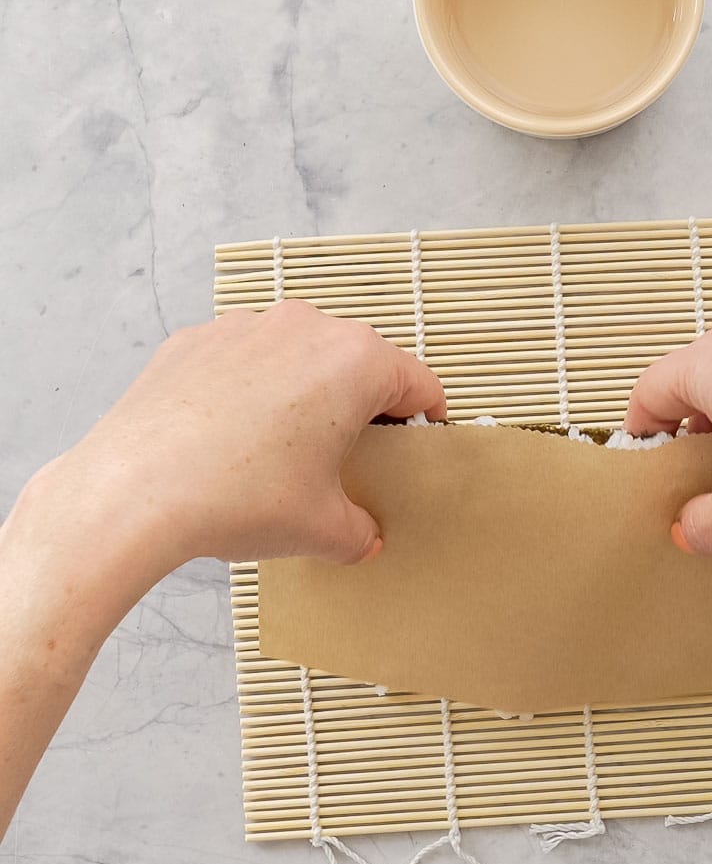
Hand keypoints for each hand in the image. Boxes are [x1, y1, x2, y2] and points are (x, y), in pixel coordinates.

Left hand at [48, 300, 444, 570]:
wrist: (133, 491)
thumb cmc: (236, 497)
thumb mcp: (322, 529)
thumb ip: (360, 531)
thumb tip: (363, 537)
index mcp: (356, 362)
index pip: (418, 382)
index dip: (426, 417)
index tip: (419, 437)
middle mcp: (307, 328)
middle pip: (359, 361)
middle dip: (361, 403)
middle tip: (351, 453)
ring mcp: (247, 327)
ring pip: (299, 355)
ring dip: (305, 391)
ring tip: (285, 447)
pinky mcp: (196, 339)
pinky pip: (244, 359)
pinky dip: (250, 389)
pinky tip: (232, 437)